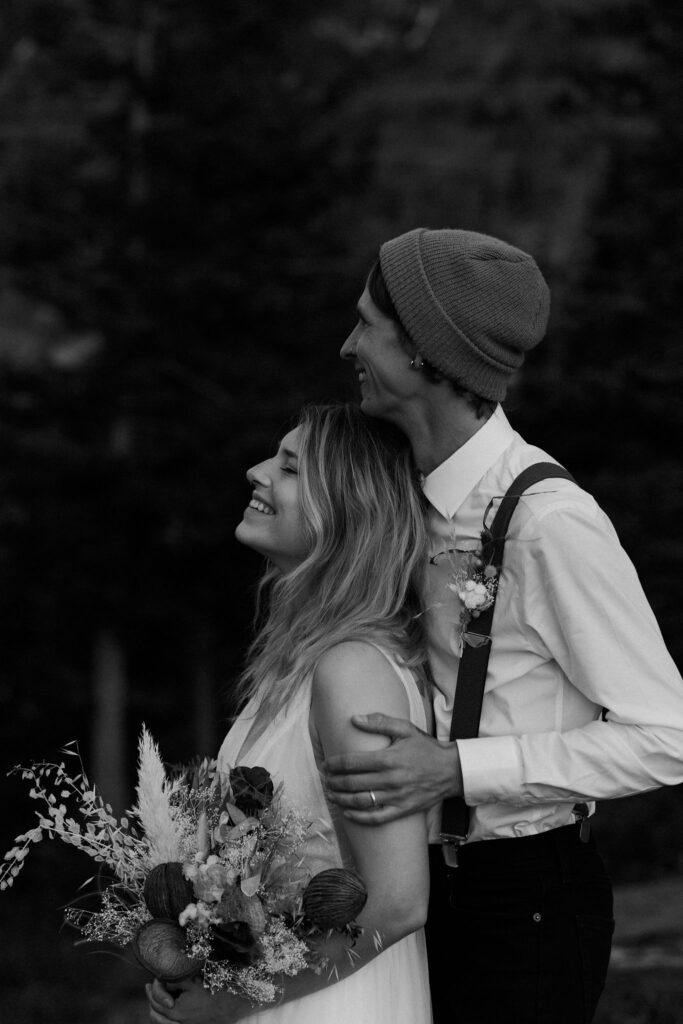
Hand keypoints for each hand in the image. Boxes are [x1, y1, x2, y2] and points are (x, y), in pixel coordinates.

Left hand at [145, 977, 250, 1023]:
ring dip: (156, 1010)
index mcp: (176, 1012)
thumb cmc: (212, 993)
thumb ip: (175, 980)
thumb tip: (163, 977)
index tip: (154, 978)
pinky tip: (168, 1006)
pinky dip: (164, 1017)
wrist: (230, 1006)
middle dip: (151, 999)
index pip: (156, 1001)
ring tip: (154, 999)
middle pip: (155, 1014)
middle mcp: (177, 1023)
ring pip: (161, 1022)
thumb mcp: (193, 982)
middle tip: (149, 987)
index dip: (153, 988)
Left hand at [323, 714, 462, 823]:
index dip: (335, 764)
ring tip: (331, 794)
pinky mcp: (403, 810)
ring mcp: (396, 797)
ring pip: (361, 802)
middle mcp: (390, 780)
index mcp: (389, 759)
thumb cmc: (426, 748)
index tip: (326, 764)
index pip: (353, 762)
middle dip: (334, 781)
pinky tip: (347, 812)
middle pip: (352, 783)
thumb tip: (354, 719)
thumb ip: (379, 722)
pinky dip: (359, 817)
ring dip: (341, 799)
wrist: (451, 770)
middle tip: (325, 779)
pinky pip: (376, 818)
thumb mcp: (405, 729)